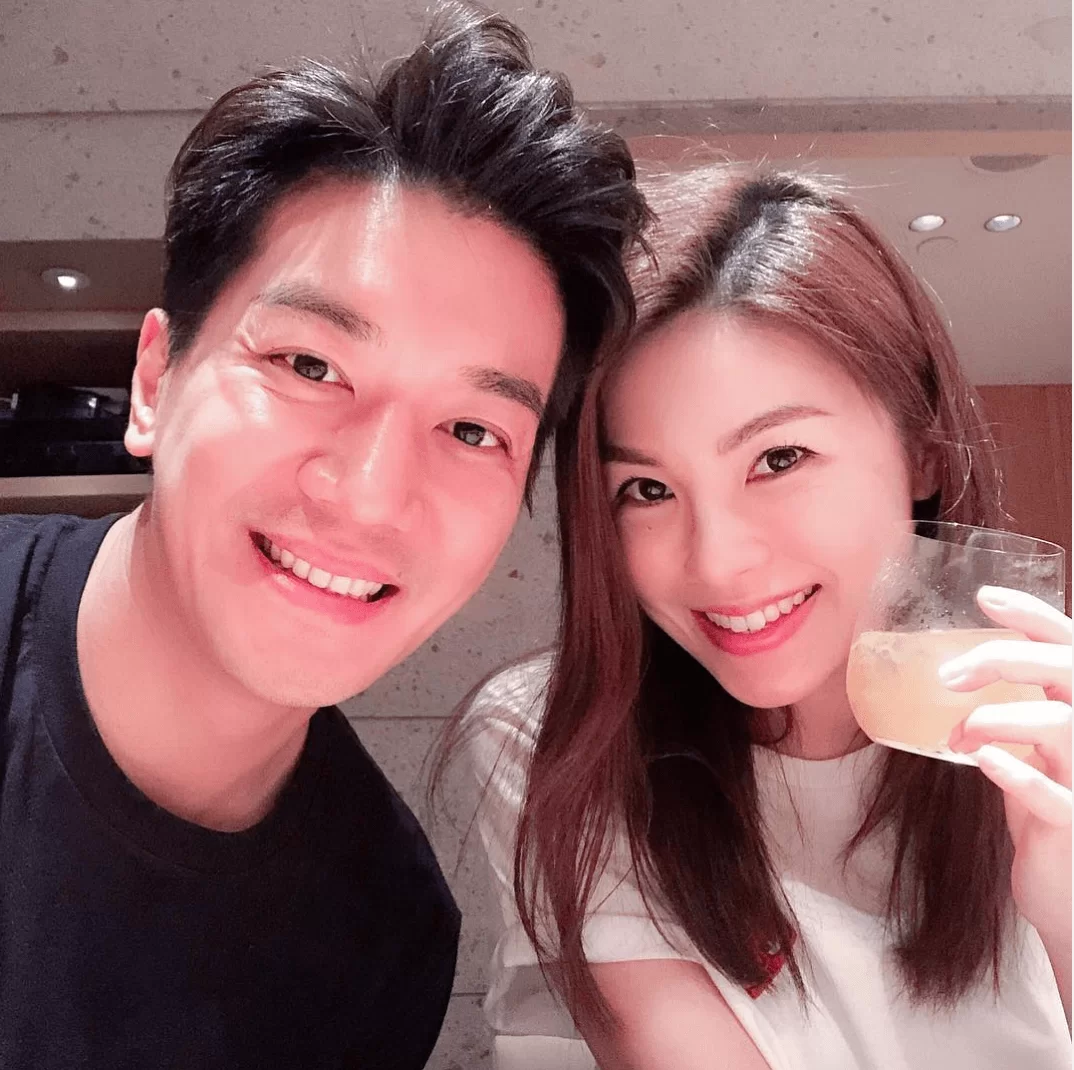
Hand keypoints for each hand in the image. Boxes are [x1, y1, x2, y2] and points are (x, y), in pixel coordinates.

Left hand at [942, 585, 1071, 944]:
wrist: (1068, 894)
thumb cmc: (1046, 812)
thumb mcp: (1033, 751)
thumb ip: (1011, 711)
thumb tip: (949, 671)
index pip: (1069, 645)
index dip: (1032, 616)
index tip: (984, 597)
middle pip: (1068, 670)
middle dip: (1002, 659)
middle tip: (947, 676)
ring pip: (1062, 723)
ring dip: (996, 718)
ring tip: (957, 735)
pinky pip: (1053, 794)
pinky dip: (1014, 770)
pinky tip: (983, 761)